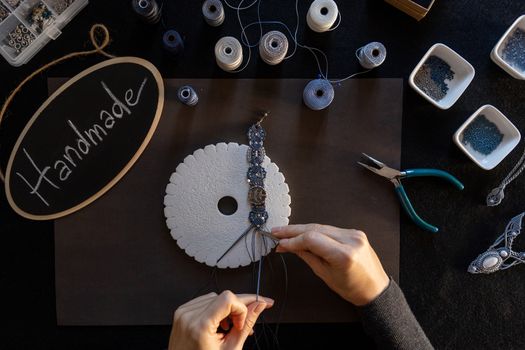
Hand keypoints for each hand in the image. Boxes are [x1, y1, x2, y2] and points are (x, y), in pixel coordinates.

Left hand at [168, 291, 273, 349]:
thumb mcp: (231, 348)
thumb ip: (246, 325)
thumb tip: (259, 305)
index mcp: (200, 326)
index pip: (228, 299)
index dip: (241, 308)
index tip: (242, 322)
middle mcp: (189, 316)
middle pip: (223, 296)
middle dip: (238, 308)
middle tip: (247, 318)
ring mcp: (184, 312)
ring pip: (216, 297)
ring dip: (227, 309)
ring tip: (230, 326)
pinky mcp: (182, 311)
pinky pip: (205, 300)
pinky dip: (216, 309)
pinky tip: (220, 323)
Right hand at [272, 224, 388, 305]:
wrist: (375, 288)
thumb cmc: (353, 287)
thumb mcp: (325, 275)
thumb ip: (306, 256)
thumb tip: (289, 246)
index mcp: (344, 254)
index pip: (311, 239)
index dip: (293, 239)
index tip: (281, 243)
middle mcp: (350, 240)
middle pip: (315, 229)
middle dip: (293, 230)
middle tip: (277, 232)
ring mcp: (354, 234)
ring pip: (321, 226)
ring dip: (302, 229)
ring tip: (286, 232)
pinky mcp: (354, 232)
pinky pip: (329, 229)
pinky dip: (315, 231)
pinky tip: (303, 232)